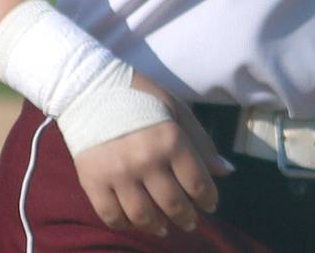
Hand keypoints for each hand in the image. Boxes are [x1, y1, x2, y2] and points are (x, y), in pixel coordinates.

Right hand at [71, 72, 234, 237]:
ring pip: (144, 217)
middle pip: (174, 205)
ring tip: (164, 227)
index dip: (208, 199)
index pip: (198, 184)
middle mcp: (146, 160)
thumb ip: (201, 142)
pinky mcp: (92, 181)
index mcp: (170, 139)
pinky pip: (112, 216)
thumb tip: (226, 171)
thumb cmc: (139, 96)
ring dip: (159, 227)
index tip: (209, 204)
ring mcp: (118, 174)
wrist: (88, 88)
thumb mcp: (176, 109)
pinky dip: (126, 225)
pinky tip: (134, 221)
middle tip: (190, 222)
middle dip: (187, 218)